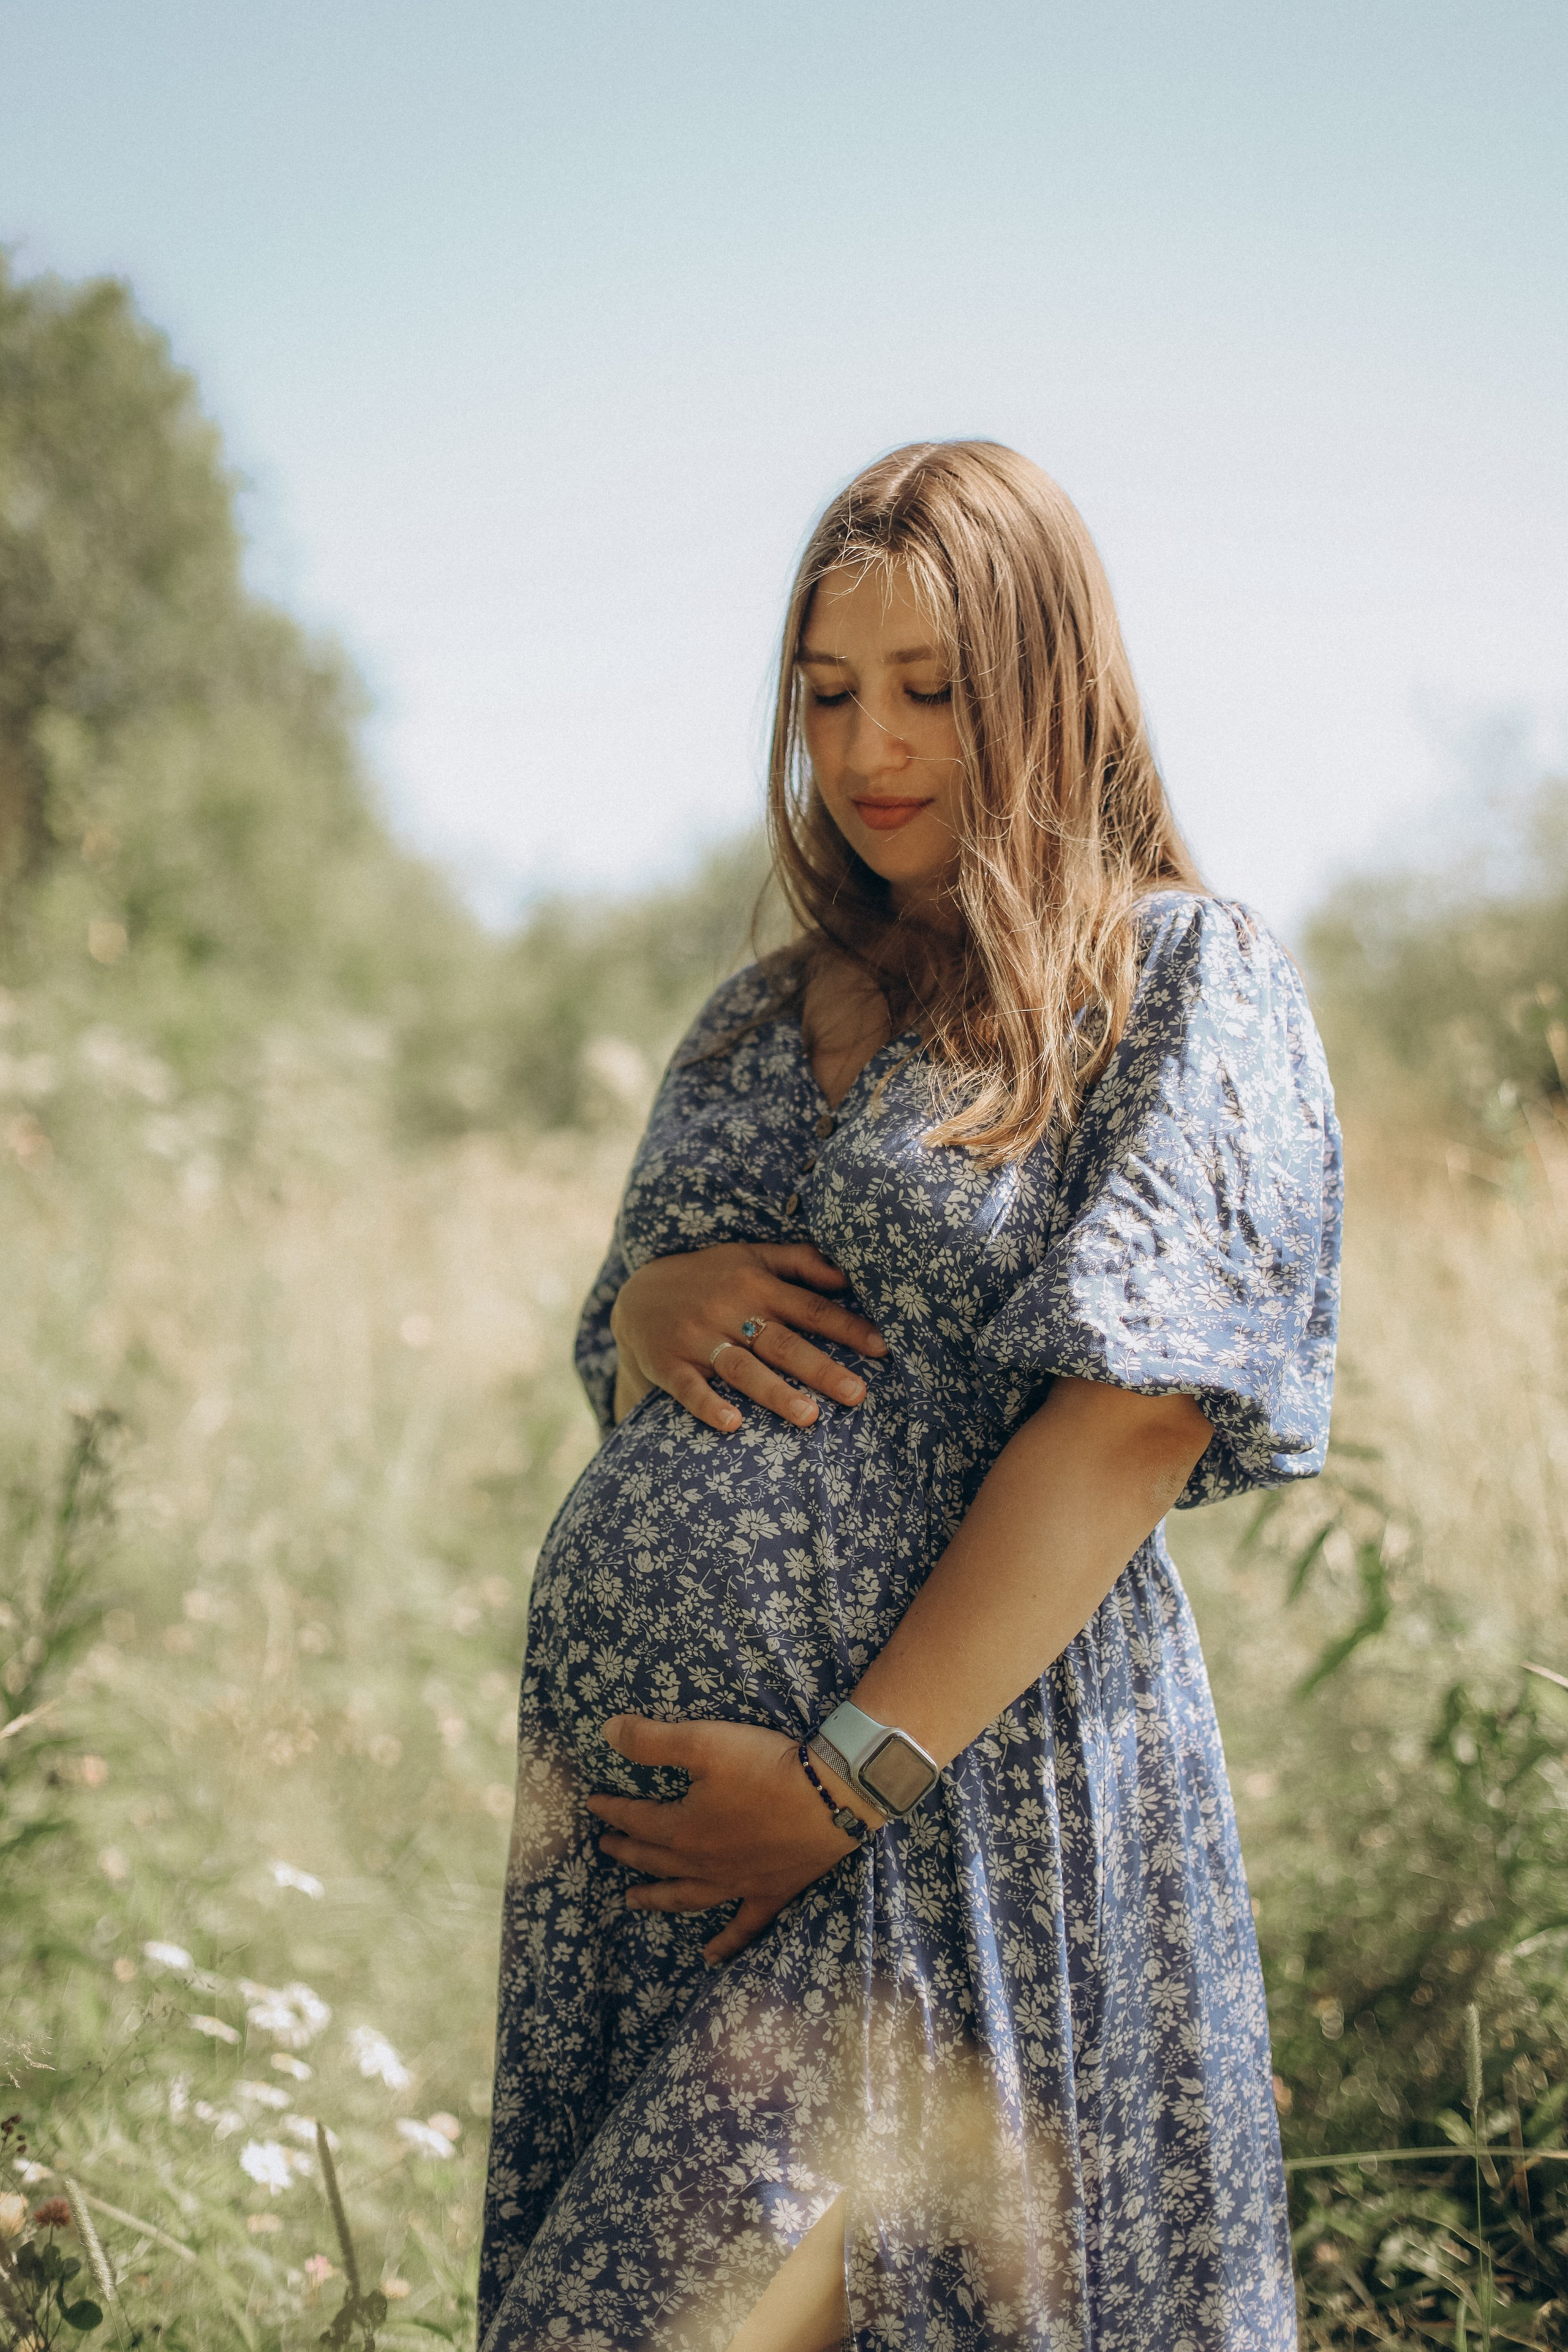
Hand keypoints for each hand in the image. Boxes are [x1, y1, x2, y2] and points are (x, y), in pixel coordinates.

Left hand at [585, 1714, 881, 1964]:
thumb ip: (652, 1741)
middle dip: (627, 1851)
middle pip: (655, 1859)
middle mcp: (703, 1864)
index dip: (613, 1811)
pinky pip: (743, 1927)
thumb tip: (606, 1734)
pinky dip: (726, 1944)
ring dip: (656, 1898)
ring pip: (686, 1897)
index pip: (637, 1820)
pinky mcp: (771, 1893)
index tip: (593, 1805)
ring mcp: (737, 1884)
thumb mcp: (703, 1742)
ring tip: (632, 1900)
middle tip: (606, 1848)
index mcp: (683, 1830)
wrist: (830, 1797)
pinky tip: (710, 1959)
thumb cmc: (765, 1767)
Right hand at [609, 1242, 885, 1434]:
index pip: (811, 1308)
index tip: (883, 1348)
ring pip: (741, 1368)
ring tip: (809, 1418)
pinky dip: (709, 1406)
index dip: (847, 1327)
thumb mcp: (752, 1258)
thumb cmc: (710, 1278)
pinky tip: (733, 1425)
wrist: (636, 1295)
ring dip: (774, 1393)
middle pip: (782, 1343)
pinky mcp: (669, 1364)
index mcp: (757, 1285)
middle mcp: (730, 1311)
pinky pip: (690, 1388)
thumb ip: (801, 1262)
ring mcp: (698, 1339)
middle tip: (857, 1394)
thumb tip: (848, 1272)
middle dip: (821, 1369)